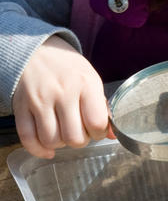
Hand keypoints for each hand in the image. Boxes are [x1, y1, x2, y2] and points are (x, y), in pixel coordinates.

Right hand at [12, 36, 113, 158]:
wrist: (37, 51)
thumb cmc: (70, 69)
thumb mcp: (92, 81)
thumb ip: (102, 109)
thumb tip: (113, 135)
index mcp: (86, 85)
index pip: (96, 123)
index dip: (99, 133)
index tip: (97, 129)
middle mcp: (62, 93)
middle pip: (74, 137)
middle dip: (81, 141)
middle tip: (81, 131)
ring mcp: (39, 100)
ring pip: (52, 140)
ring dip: (61, 144)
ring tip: (64, 133)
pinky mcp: (21, 107)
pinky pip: (28, 138)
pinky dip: (39, 149)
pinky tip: (48, 148)